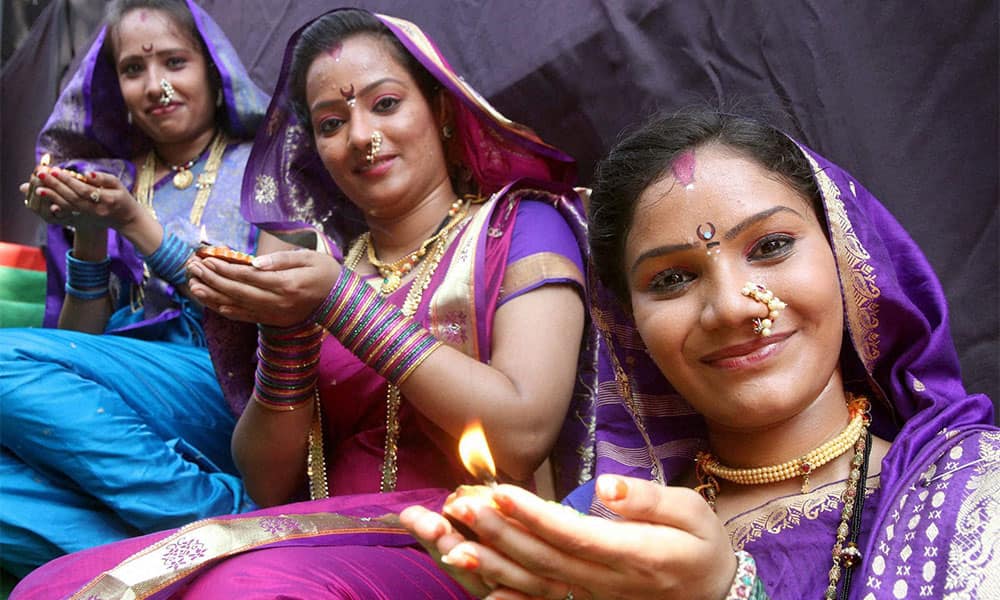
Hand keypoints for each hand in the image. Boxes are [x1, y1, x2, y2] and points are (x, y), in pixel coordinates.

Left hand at [22, 167, 137, 230]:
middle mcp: (96, 210)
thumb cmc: (123, 199)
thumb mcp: (119, 185)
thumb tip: (87, 174)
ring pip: (68, 205)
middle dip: (55, 185)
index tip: (55, 170)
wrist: (127, 220)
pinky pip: (68, 212)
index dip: (69, 181)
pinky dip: (56, 204)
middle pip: (73, 197)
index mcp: (107, 200)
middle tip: (40, 174)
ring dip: (52, 196)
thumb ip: (103, 178)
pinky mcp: (84, 219)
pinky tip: (46, 198)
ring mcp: (90, 216)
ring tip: (38, 187)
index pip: (84, 190)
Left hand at [187, 249, 341, 326]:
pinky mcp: (274, 321)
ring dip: (214, 297)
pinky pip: (246, 317)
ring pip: (238, 306)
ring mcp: (275, 314)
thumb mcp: (309, 257)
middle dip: (213, 280)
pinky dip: (227, 311)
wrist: (340, 301)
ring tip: (193, 287)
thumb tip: (254, 263)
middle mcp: (278, 302)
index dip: (225, 268)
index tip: (207, 259)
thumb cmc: (325, 272)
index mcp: (286, 284)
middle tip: (193, 269)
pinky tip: (213, 304)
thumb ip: (281, 259)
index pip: (248, 276)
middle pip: (238, 292)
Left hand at [406, 477, 736, 599]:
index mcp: (637, 555)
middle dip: (500, 532)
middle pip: (546, 559)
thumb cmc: (702, 546)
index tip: (500, 491)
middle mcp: (610, 583)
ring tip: (452, 542)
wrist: (714, 596)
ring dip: (493, 563)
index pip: (575, 535)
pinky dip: (510, 597)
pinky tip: (480, 589)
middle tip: (461, 505)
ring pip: (537, 582)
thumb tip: (606, 487)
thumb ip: (649, 500)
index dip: (534, 515)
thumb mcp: (692, 513)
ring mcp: (596, 599)